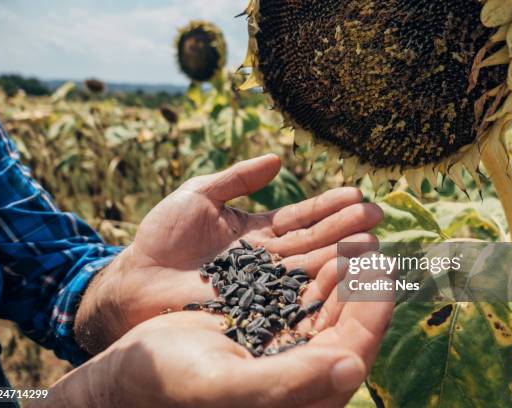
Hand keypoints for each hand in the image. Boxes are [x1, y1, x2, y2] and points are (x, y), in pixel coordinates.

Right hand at [45, 259, 393, 407]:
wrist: (132, 370)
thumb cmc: (173, 385)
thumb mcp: (228, 384)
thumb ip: (289, 382)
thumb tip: (353, 367)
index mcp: (301, 390)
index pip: (355, 348)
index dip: (373, 310)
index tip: (382, 272)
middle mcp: (300, 365)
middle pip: (347, 320)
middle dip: (363, 282)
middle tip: (373, 243)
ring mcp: (284, 339)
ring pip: (328, 301)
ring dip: (344, 268)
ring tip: (357, 235)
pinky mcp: (266, 318)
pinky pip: (302, 289)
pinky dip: (315, 265)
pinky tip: (324, 243)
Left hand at [75, 155, 382, 353]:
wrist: (134, 281)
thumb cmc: (161, 237)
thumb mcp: (200, 195)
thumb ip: (237, 178)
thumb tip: (278, 159)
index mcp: (258, 234)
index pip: (302, 218)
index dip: (329, 206)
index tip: (357, 194)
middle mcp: (267, 261)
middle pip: (314, 243)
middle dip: (346, 228)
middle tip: (377, 214)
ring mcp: (264, 286)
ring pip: (310, 268)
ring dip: (341, 254)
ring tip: (372, 238)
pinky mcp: (257, 309)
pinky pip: (294, 295)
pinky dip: (320, 284)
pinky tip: (344, 272)